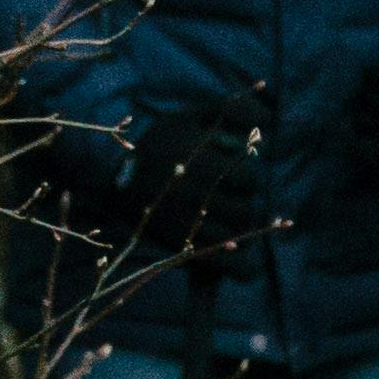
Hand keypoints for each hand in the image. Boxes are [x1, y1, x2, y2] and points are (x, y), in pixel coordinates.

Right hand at [123, 110, 264, 266]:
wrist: (112, 183)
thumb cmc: (158, 147)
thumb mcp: (187, 119)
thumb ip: (227, 109)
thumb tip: (266, 112)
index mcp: (198, 163)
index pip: (249, 179)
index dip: (246, 176)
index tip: (232, 174)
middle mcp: (195, 196)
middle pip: (245, 208)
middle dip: (241, 201)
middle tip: (226, 197)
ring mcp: (189, 226)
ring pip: (239, 234)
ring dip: (239, 226)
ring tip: (225, 217)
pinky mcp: (183, 251)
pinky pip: (228, 267)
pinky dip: (243, 269)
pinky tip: (247, 263)